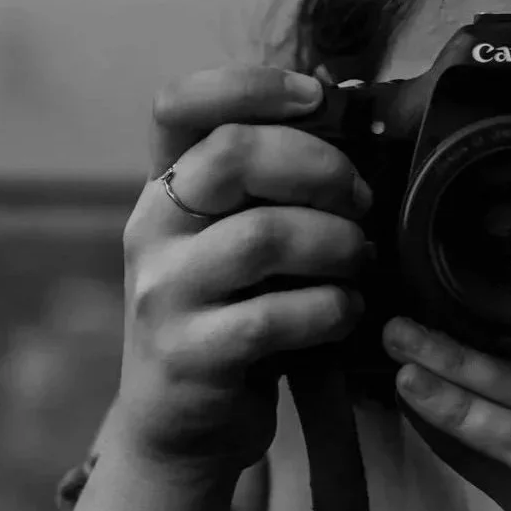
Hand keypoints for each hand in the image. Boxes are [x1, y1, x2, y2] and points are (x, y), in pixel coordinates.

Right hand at [116, 65, 370, 480]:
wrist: (181, 425)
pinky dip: (332, 308)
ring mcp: (163, 292)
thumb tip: (345, 101)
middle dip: (319, 168)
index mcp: (165, 187)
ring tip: (359, 262)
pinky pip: (277, 315)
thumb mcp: (238, 238)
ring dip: (337, 244)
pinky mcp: (189, 354)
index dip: (252, 85)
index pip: (180, 105)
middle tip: (359, 202)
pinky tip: (346, 312)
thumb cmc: (232, 314)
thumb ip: (273, 182)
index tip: (317, 98)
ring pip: (264, 236)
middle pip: (232, 155)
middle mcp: (151, 228)